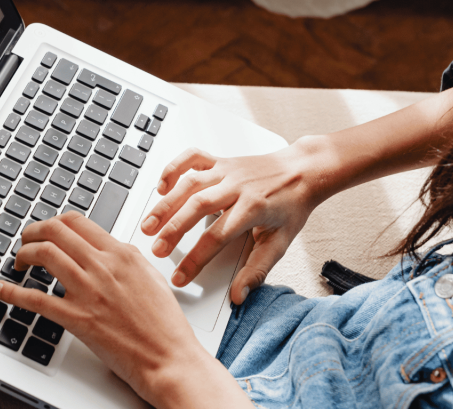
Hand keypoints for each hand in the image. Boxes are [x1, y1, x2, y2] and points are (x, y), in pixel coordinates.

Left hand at [0, 213, 249, 408]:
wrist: (170, 358)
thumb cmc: (165, 325)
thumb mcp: (150, 277)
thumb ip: (126, 259)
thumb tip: (105, 249)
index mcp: (121, 254)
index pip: (77, 222)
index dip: (53, 222)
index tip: (46, 231)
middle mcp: (103, 266)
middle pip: (55, 230)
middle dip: (32, 232)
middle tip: (25, 241)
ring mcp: (89, 291)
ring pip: (44, 254)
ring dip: (23, 254)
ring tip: (19, 262)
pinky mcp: (78, 318)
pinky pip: (36, 298)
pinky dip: (12, 292)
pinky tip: (1, 290)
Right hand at [141, 146, 319, 304]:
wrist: (304, 170)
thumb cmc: (292, 205)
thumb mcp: (280, 242)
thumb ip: (257, 270)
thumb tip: (239, 295)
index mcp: (252, 208)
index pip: (216, 237)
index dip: (195, 259)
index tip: (180, 277)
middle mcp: (236, 186)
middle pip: (196, 207)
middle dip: (172, 230)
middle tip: (156, 250)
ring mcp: (226, 170)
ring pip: (189, 183)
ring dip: (165, 204)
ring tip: (149, 224)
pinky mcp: (220, 160)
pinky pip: (192, 158)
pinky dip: (174, 168)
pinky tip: (162, 186)